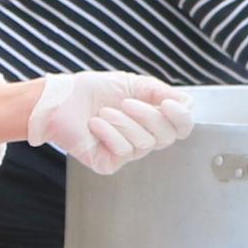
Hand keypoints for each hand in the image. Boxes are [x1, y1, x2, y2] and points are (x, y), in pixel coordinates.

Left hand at [27, 73, 195, 176]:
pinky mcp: (109, 163)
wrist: (60, 100)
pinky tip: (94, 124)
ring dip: (123, 122)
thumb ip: (159, 91)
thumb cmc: (93, 91)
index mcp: (151, 118)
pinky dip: (109, 132)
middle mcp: (143, 137)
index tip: (167, 103)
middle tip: (125, 103)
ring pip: (145, 143)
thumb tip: (186, 101)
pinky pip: (123, 150)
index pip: (182, 126)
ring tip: (103, 112)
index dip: (181, 116)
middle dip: (148, 116)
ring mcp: (127, 153)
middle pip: (168, 136)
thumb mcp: (131, 83)